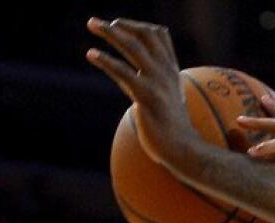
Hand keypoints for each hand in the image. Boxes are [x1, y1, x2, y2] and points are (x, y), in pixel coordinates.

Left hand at [85, 17, 195, 164]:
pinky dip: (106, 60)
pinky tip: (91, 54)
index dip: (137, 26)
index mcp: (171, 71)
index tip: (118, 25)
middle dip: (120, 24)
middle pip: (146, 35)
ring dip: (110, 33)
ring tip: (91, 24)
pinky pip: (124, 72)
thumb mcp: (157, 96)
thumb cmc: (168, 127)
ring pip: (134, 47)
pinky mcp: (148, 97)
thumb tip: (114, 69)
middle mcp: (167, 72)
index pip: (159, 36)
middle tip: (95, 23)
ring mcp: (159, 83)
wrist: (183, 149)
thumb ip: (139, 79)